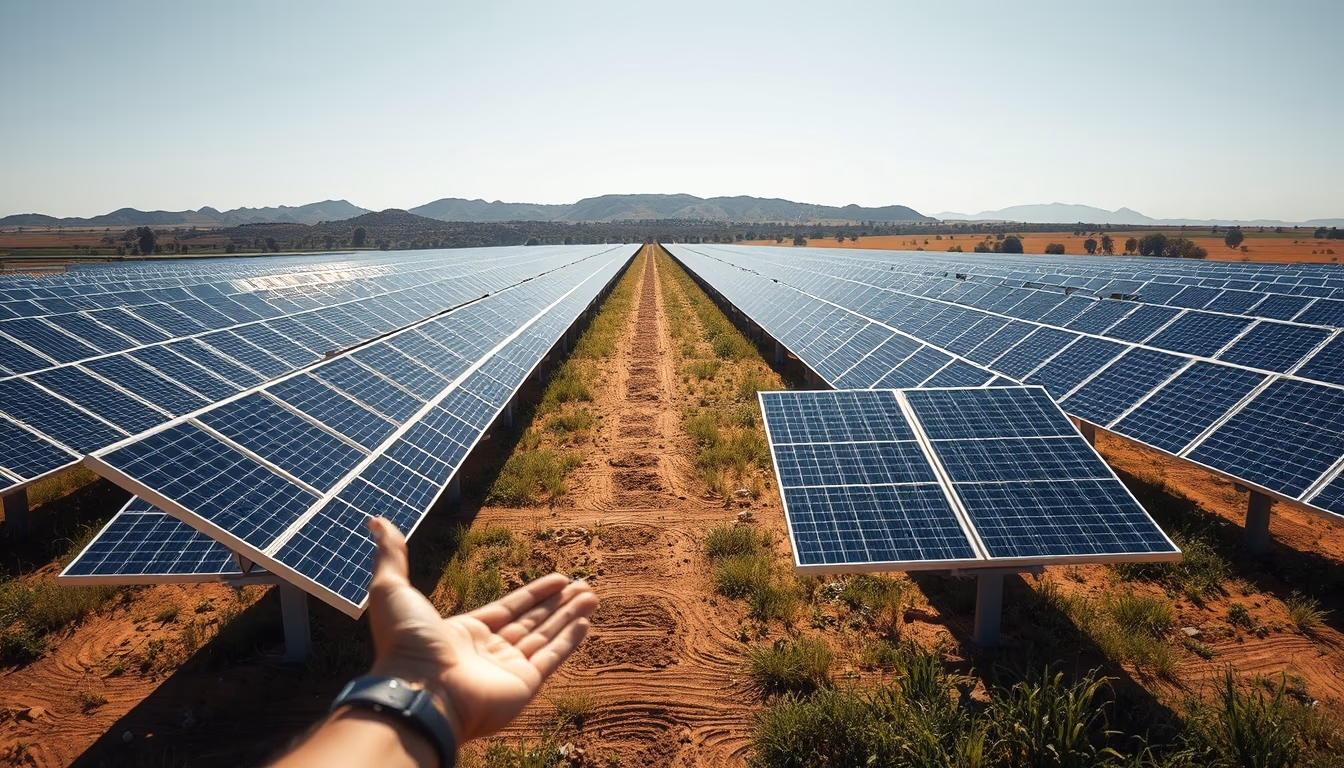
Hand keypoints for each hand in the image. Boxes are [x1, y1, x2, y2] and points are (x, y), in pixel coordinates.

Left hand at [364, 517, 597, 743]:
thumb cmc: (404, 644)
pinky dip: (569, 640)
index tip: (557, 578)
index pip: (508, 609)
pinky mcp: (524, 685)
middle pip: (532, 622)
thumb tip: (377, 522)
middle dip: (558, 603)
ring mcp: (507, 670)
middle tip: (583, 586)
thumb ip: (391, 556)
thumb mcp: (392, 589)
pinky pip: (551, 658)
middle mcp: (488, 653)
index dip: (533, 593)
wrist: (418, 690)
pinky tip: (585, 622)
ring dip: (569, 615)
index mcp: (464, 633)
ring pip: (546, 636)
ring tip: (592, 596)